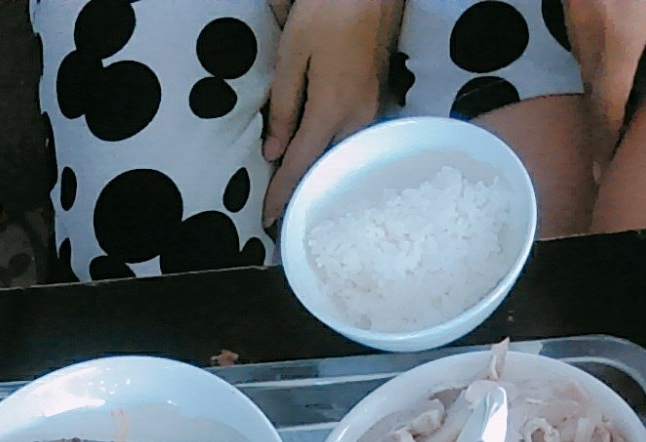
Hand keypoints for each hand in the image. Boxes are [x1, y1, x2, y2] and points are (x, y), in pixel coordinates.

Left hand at [262, 0, 403, 226]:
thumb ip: (283, 108)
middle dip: (304, 190)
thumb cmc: (327, 11)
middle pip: (325, 166)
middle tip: (282, 211)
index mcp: (331, 109)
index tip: (270, 218)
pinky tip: (321, 158)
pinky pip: (351, 139)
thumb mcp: (292, 56)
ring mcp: (370, 110)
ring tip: (299, 189)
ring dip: (320, 173)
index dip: (283, 193)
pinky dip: (334, 153)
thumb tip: (273, 151)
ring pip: (340, 155)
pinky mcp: (375, 100)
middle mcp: (355, 118)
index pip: (302, 164)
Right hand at [564, 0, 645, 169]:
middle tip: (607, 162)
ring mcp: (578, 1)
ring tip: (611, 120)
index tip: (604, 176)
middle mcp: (591, 20)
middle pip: (594, 88)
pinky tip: (614, 57)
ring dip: (599, 91)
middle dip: (599, 128)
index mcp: (619, 23)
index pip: (606, 104)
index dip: (604, 146)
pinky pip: (586, 33)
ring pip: (587, 60)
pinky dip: (599, 56)